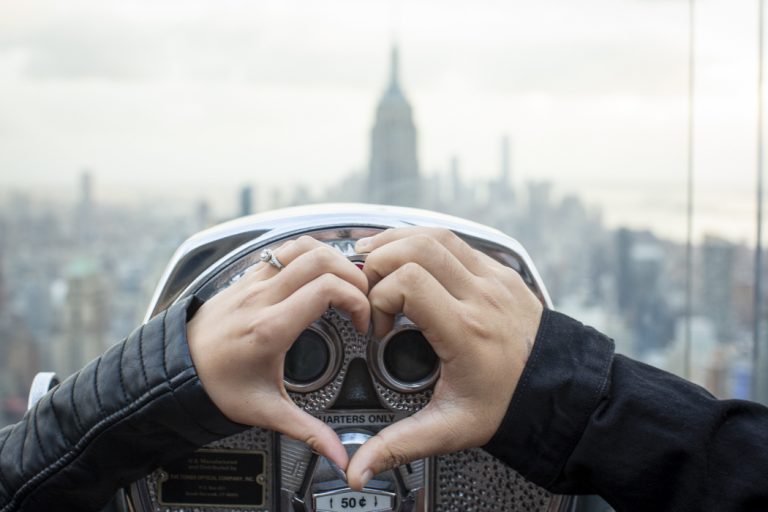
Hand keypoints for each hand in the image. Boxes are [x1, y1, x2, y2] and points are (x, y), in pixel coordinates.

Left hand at [186, 236, 370, 469]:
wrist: (171, 373)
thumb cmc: (214, 388)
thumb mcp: (266, 412)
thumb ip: (308, 432)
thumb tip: (339, 455)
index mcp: (270, 328)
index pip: (327, 289)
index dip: (357, 301)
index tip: (361, 323)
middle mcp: (261, 298)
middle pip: (320, 259)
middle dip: (352, 274)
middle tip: (361, 297)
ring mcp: (251, 283)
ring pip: (300, 246)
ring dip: (330, 257)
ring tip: (343, 279)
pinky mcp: (245, 278)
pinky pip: (281, 251)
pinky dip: (306, 254)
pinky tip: (314, 273)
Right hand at [346, 227, 542, 488]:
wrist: (559, 394)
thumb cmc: (508, 407)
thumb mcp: (449, 429)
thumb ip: (399, 445)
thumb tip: (360, 470)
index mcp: (466, 331)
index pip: (407, 283)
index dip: (378, 298)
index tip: (379, 326)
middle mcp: (481, 297)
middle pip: (416, 248)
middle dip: (379, 261)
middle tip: (369, 286)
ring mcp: (494, 280)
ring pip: (436, 235)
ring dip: (398, 241)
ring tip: (375, 255)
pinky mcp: (501, 272)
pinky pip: (457, 241)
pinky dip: (425, 241)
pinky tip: (409, 254)